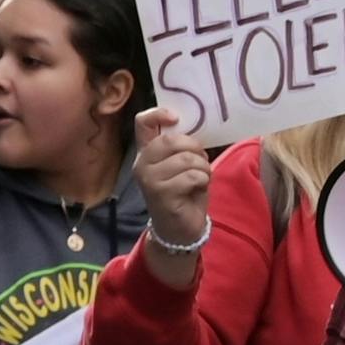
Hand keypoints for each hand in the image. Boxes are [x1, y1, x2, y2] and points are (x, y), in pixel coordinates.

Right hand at [131, 106, 217, 277]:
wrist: (180, 230)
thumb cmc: (184, 193)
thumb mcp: (182, 165)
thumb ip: (180, 146)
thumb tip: (191, 126)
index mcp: (146, 153)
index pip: (142, 122)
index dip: (158, 114)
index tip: (175, 119)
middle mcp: (141, 164)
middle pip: (170, 140)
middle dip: (194, 149)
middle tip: (201, 162)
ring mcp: (148, 179)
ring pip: (185, 159)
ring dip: (203, 168)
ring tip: (200, 179)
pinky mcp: (159, 194)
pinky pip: (191, 176)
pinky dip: (203, 181)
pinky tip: (197, 190)